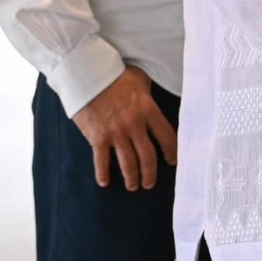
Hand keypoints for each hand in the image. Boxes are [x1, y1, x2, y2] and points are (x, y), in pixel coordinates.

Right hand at [71, 65, 176, 189]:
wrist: (87, 74)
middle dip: (150, 173)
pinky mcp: (97, 137)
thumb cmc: (116, 74)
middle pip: (148, 155)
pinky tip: (105, 183)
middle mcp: (135, 124)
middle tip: (150, 183)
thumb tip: (157, 98)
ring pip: (128, 162)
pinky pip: (101, 160)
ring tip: (133, 186)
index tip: (173, 162)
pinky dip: (103, 173)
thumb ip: (150, 96)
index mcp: (149, 110)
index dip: (172, 151)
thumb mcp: (141, 80)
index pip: (166, 136)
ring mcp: (116, 132)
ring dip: (131, 177)